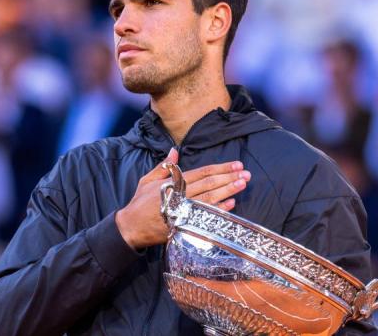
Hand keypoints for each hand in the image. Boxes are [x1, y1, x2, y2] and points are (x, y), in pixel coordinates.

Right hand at [115, 148, 250, 249]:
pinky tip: (231, 204)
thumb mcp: (147, 180)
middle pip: (209, 184)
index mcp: (172, 182)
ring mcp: (183, 210)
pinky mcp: (184, 224)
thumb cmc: (139, 203)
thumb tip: (175, 150)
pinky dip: (219, 210)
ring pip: (210, 198)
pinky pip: (205, 216)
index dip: (220, 168)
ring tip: (242, 184)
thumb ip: (163, 166)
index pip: (201, 172)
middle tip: (246, 173)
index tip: (235, 164)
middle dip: (229, 177)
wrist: (131, 227)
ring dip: (228, 191)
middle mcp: (179, 194)